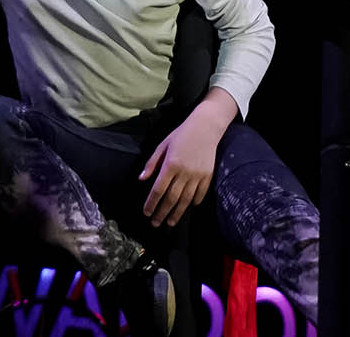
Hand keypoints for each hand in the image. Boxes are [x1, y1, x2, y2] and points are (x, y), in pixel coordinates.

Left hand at [139, 104, 221, 227]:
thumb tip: (141, 179)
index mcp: (171, 163)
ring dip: (177, 213)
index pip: (158, 189)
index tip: (146, 213)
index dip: (151, 203)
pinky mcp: (207, 175)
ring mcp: (197, 175)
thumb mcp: (163, 144)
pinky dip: (194, 203)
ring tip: (170, 223)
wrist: (206, 126)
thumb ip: (152, 162)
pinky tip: (188, 208)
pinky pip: (200, 194)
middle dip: (161, 213)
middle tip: (155, 223)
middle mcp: (184, 172)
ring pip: (185, 200)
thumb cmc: (182, 134)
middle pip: (171, 198)